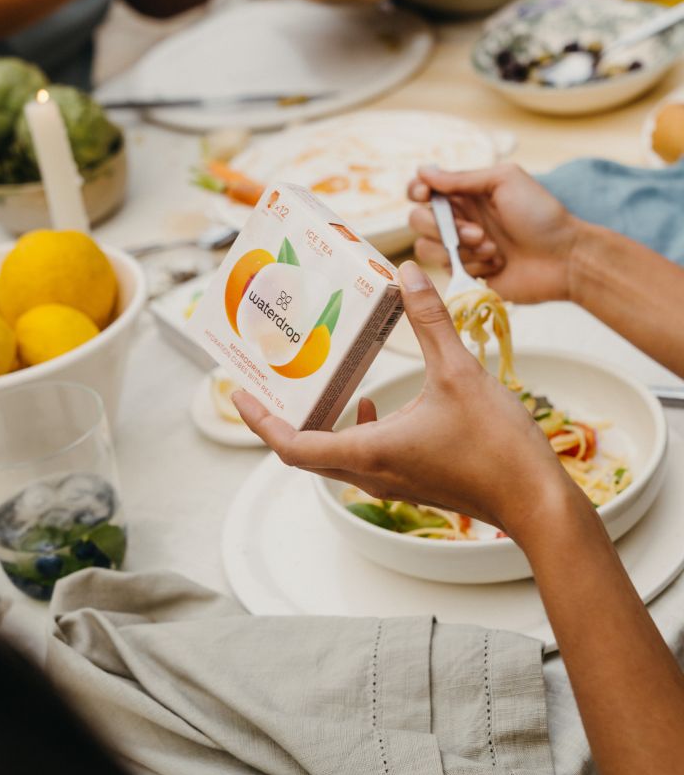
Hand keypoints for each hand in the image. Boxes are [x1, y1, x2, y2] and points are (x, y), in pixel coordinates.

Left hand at [233, 261, 576, 544]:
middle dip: (279, 419)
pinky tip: (370, 403)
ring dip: (315, 425)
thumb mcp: (460, 372)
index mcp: (369, 453)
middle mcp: (371, 474)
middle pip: (303, 454)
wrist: (537, 501)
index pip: (291, 446)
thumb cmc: (498, 446)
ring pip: (332, 457)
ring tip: (312, 386)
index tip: (238, 394)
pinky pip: (361, 458)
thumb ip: (431, 320)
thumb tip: (407, 273)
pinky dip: (352, 430)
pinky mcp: (411, 481)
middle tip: (266, 385)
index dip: (258, 422)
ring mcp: (391, 482)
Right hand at [408, 163, 580, 303]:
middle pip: (417, 220)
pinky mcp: (465, 274)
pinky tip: (497, 264)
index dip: (417, 192)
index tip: (427, 195)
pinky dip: (472, 266)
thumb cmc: (540, 214)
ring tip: (493, 249)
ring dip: (461, 249)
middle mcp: (457, 219)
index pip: (420, 190)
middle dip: (442, 227)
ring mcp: (460, 248)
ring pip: (427, 248)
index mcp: (465, 193)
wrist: (563, 259)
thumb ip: (462, 178)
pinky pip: (446, 270)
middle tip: (478, 232)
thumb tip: (423, 170)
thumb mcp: (504, 181)